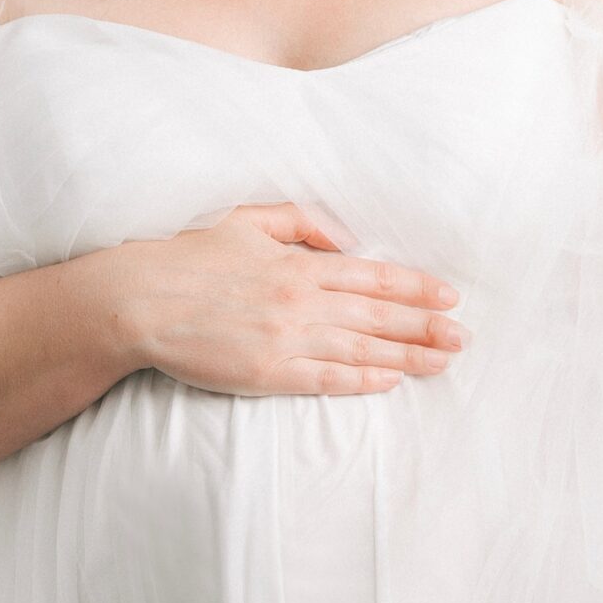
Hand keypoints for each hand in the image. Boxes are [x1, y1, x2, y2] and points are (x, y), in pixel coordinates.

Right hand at [105, 204, 465, 398]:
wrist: (138, 300)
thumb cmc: (187, 257)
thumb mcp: (245, 221)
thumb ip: (299, 222)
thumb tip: (344, 236)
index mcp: (297, 263)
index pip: (372, 277)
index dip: (415, 287)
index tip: (449, 296)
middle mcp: (300, 301)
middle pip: (378, 317)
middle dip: (426, 327)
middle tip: (464, 337)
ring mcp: (285, 340)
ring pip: (361, 350)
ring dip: (408, 356)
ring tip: (443, 362)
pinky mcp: (266, 374)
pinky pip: (325, 379)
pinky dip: (362, 381)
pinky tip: (391, 381)